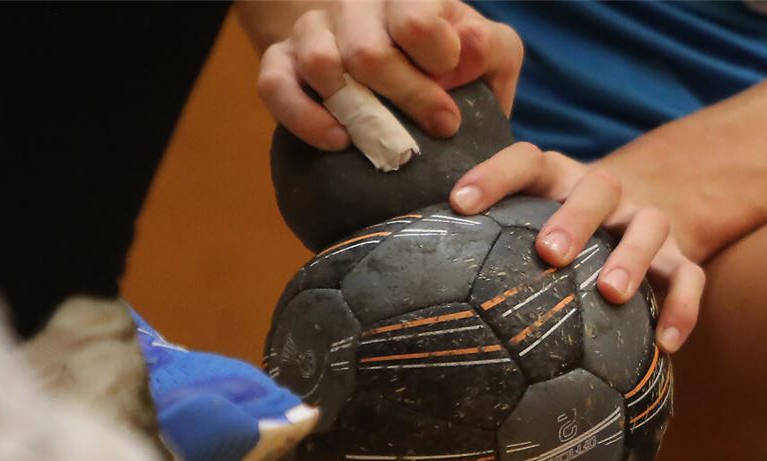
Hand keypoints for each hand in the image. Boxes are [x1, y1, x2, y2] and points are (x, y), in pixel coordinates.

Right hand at [257, 0, 522, 149]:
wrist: (395, 78)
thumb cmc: (447, 67)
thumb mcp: (488, 55)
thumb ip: (491, 51)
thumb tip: (468, 50)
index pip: (415, 21)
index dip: (439, 60)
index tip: (454, 84)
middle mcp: (355, 5)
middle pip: (369, 53)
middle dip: (410, 98)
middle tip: (441, 127)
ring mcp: (313, 31)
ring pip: (321, 65)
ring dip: (357, 111)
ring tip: (386, 139)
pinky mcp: (280, 62)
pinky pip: (276, 86)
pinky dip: (306, 120)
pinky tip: (338, 141)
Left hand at [449, 143, 704, 352]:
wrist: (635, 211)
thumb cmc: (554, 227)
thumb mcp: (524, 219)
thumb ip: (483, 238)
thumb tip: (410, 275)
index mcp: (557, 177)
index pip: (525, 161)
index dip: (492, 176)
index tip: (459, 205)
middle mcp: (604, 192)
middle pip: (596, 188)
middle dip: (574, 218)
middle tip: (549, 253)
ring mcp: (644, 221)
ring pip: (649, 226)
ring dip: (631, 257)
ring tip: (610, 294)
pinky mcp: (678, 256)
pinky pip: (689, 277)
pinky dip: (683, 308)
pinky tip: (665, 346)